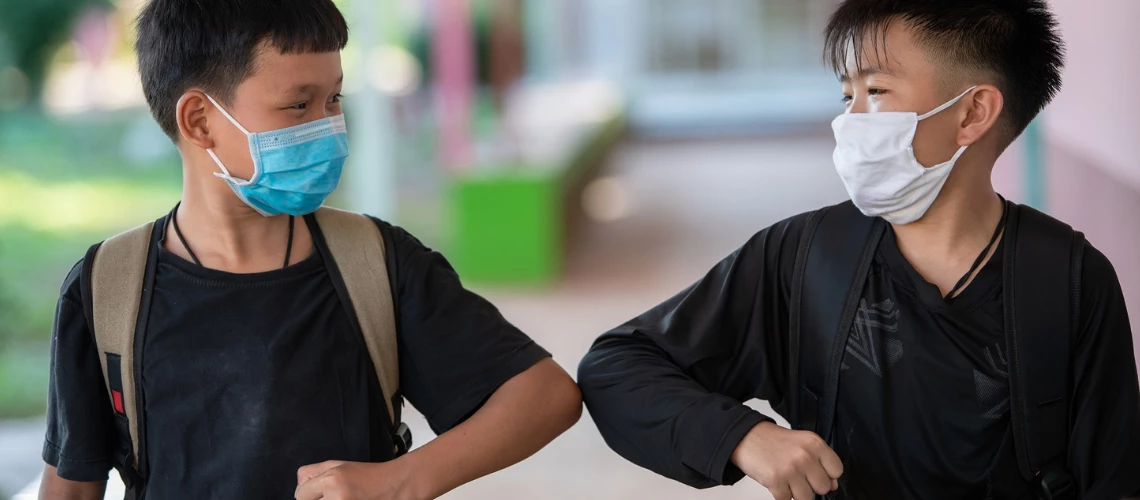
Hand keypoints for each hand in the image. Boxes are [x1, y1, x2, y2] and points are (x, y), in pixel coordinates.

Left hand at [295, 460, 415, 499]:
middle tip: (335, 496)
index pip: (299, 494)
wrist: (398, 486)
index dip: (308, 494)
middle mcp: (338, 498)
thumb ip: (313, 473)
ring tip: (344, 499)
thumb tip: (298, 488)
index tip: (318, 494)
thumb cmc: (370, 476)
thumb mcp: (340, 465)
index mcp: (332, 480)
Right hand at [730, 421, 842, 499]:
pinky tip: (776, 483)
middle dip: (811, 486)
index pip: (837, 470)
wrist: (745, 437)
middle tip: (798, 477)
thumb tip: (833, 485)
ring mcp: (790, 469)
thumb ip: (820, 461)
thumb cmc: (773, 441)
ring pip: (807, 498)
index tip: (816, 473)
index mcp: (815, 443)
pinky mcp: (775, 481)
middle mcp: (805, 456)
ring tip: (787, 480)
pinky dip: (781, 495)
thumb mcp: (801, 443)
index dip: (827, 475)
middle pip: (823, 487)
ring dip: (796, 493)